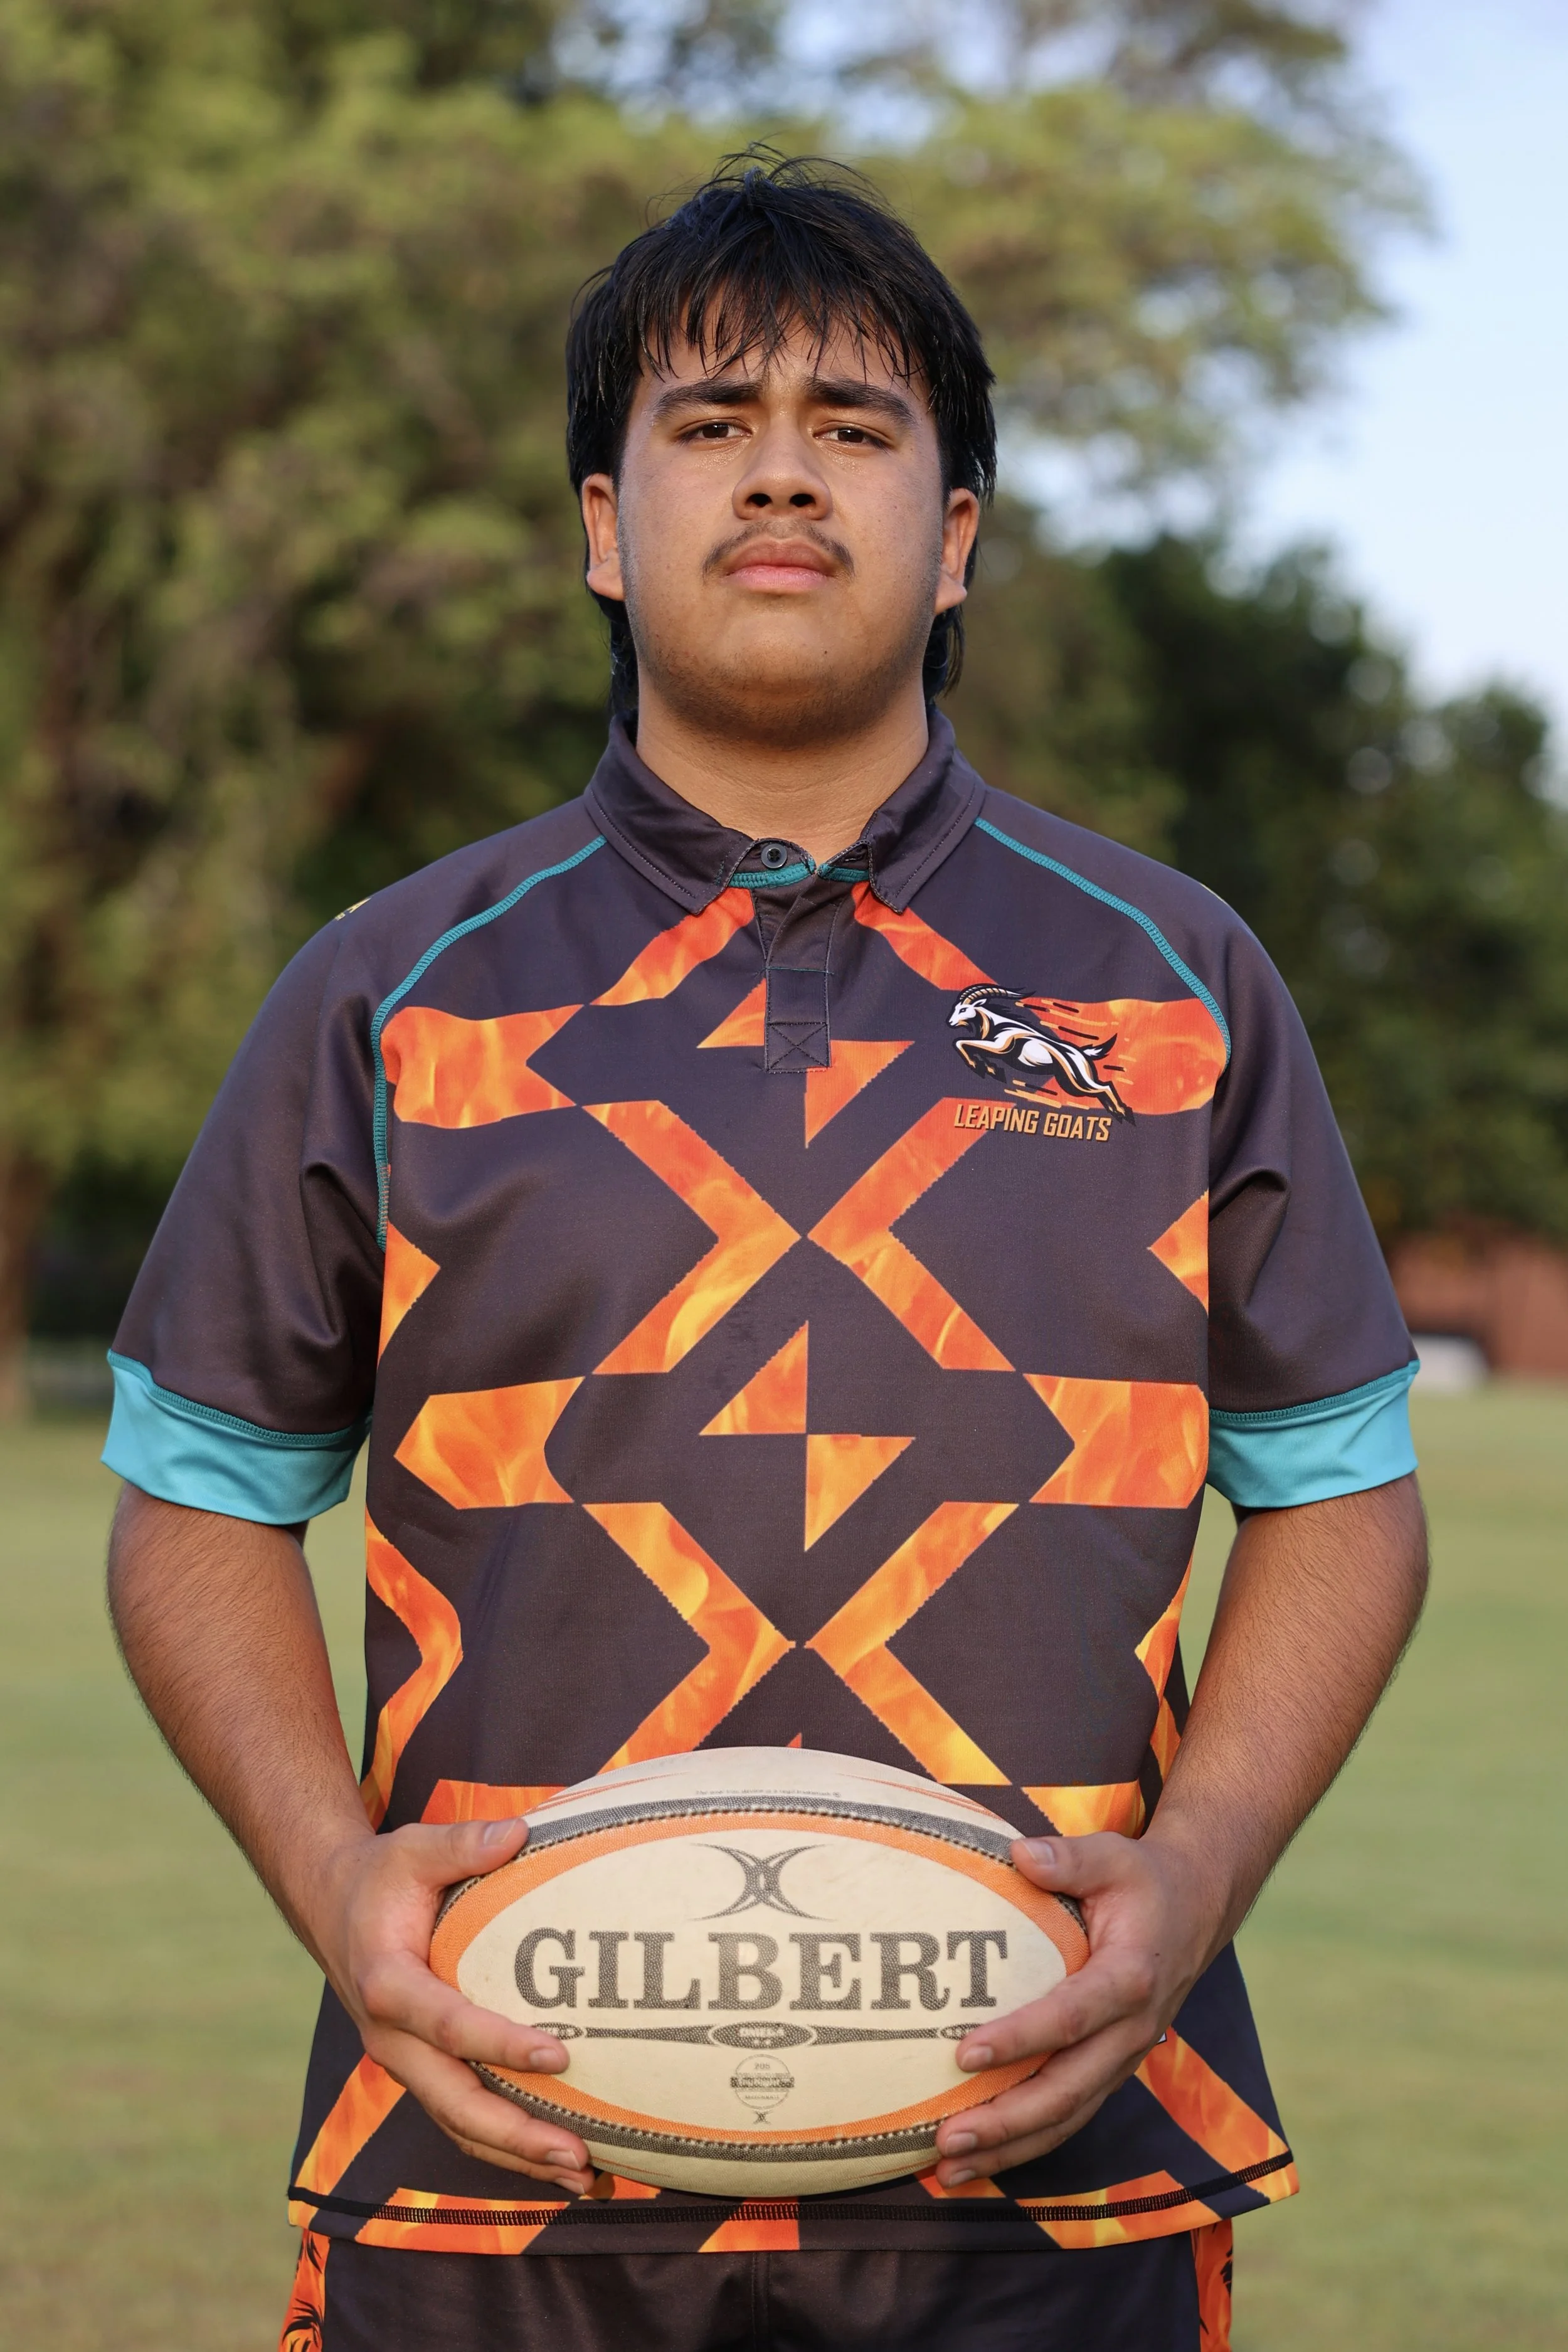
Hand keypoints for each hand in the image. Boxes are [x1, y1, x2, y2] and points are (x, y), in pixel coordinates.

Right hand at [312, 1817, 593, 2194]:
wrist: (333, 1908)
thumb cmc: (383, 1876)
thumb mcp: (414, 1848)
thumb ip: (464, 1842)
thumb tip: (519, 1832)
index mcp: (388, 1985)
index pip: (448, 2025)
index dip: (500, 2044)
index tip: (559, 2054)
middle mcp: (391, 2038)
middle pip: (454, 2102)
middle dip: (516, 2134)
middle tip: (577, 2153)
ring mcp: (404, 2062)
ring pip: (459, 2125)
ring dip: (517, 2155)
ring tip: (581, 2174)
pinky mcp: (420, 2071)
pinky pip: (461, 2118)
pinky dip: (505, 2145)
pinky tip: (553, 2157)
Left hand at [931, 1831, 1221, 2185]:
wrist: (1198, 1909)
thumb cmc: (1144, 1880)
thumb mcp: (1113, 1856)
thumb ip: (1067, 1858)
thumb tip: (1019, 1855)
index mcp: (1130, 1977)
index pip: (1070, 2018)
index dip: (1019, 2039)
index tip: (964, 2053)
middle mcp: (1132, 2030)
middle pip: (1067, 2090)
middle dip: (1007, 2122)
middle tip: (948, 2138)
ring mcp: (1124, 2057)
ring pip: (1069, 2116)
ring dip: (1011, 2148)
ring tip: (951, 2169)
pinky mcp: (1113, 2068)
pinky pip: (1072, 2114)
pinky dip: (1029, 2142)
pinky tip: (984, 2158)